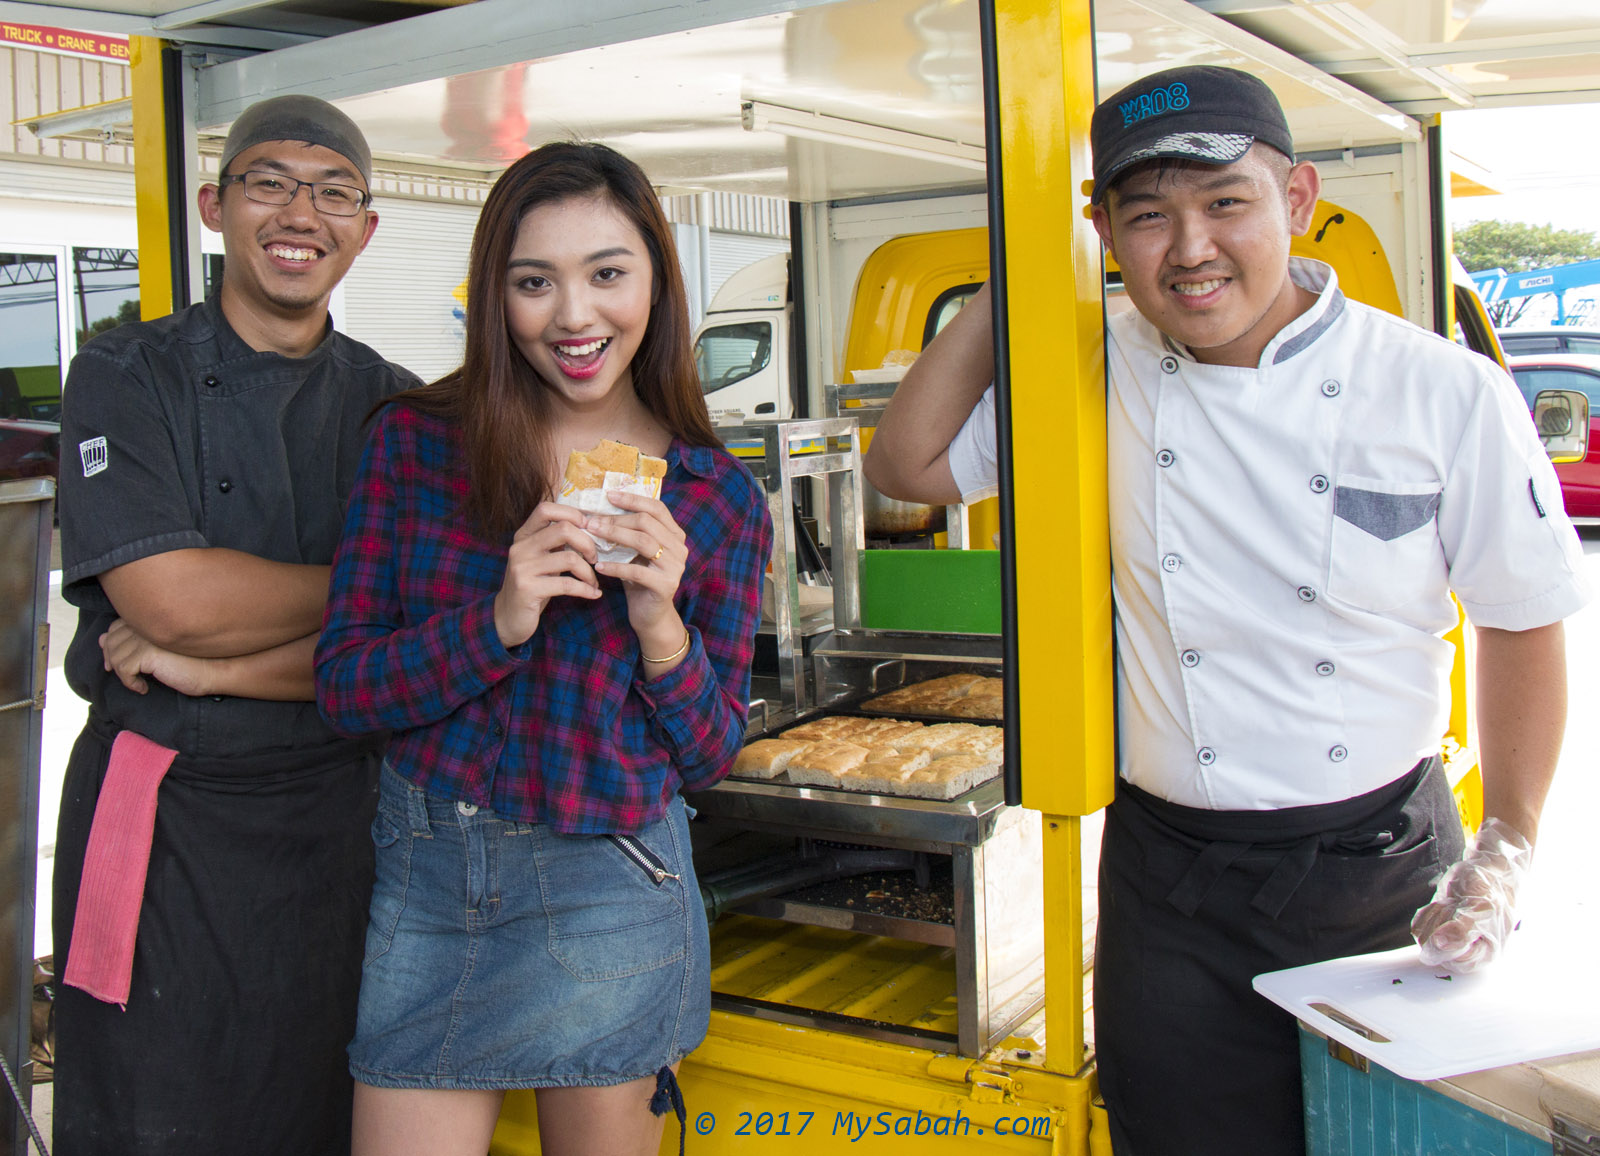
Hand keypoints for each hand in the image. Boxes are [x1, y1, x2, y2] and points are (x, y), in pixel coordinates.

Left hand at [100, 618, 211, 695]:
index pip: (115, 627)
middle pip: (111, 642)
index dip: (112, 646)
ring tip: (138, 682)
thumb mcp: (155, 650)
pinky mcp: (149, 652)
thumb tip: (101, 638)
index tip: (118, 664)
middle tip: (128, 676)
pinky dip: (130, 683)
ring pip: (116, 657)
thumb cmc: (188, 659)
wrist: (212, 669)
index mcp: (149, 618)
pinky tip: (143, 688)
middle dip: (114, 661)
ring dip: (124, 675)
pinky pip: (124, 669)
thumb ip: (129, 640)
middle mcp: (146, 623)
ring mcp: (147, 636)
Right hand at [493, 502, 602, 647]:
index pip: (546, 508)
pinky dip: (585, 589)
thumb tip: (589, 526)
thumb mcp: (541, 558)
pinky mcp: (528, 589)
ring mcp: (522, 568)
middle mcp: (520, 547)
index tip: (588, 529)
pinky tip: (593, 594)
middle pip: (563, 529)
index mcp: (524, 535)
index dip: (572, 514)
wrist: (507, 617)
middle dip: (588, 543)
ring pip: (569, 558)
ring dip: (588, 572)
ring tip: (593, 582)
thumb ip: (556, 542)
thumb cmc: (532, 584)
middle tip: (594, 558)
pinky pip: (567, 584)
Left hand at [584, 490, 687, 639]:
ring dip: (614, 536)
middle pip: (647, 522)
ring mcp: (675, 567)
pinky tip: (599, 566)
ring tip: (593, 534)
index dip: (633, 499)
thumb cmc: (639, 579)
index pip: (656, 508)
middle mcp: (679, 548)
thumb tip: (601, 508)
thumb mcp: (636, 552)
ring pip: (643, 542)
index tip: (608, 495)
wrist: (651, 615)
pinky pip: (637, 571)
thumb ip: (629, 532)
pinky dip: (615, 567)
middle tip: (592, 520)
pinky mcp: (666, 585)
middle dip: (616, 519)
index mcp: (674, 535)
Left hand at [1411, 816, 1531, 973]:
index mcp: (1484, 954)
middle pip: (1433, 949)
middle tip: (1458, 906)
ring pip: (1423, 937)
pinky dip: (1429, 911)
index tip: (1460, 916)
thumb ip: (1462, 930)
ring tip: (1455, 904)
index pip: (1453, 960)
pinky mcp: (1437, 929)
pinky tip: (1446, 904)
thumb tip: (1441, 945)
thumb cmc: (1489, 889)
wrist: (1486, 870)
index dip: (1449, 937)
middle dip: (1441, 922)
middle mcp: (1466, 952)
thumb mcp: (1480, 908)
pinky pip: (1419, 926)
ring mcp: (1449, 941)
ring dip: (1436, 915)